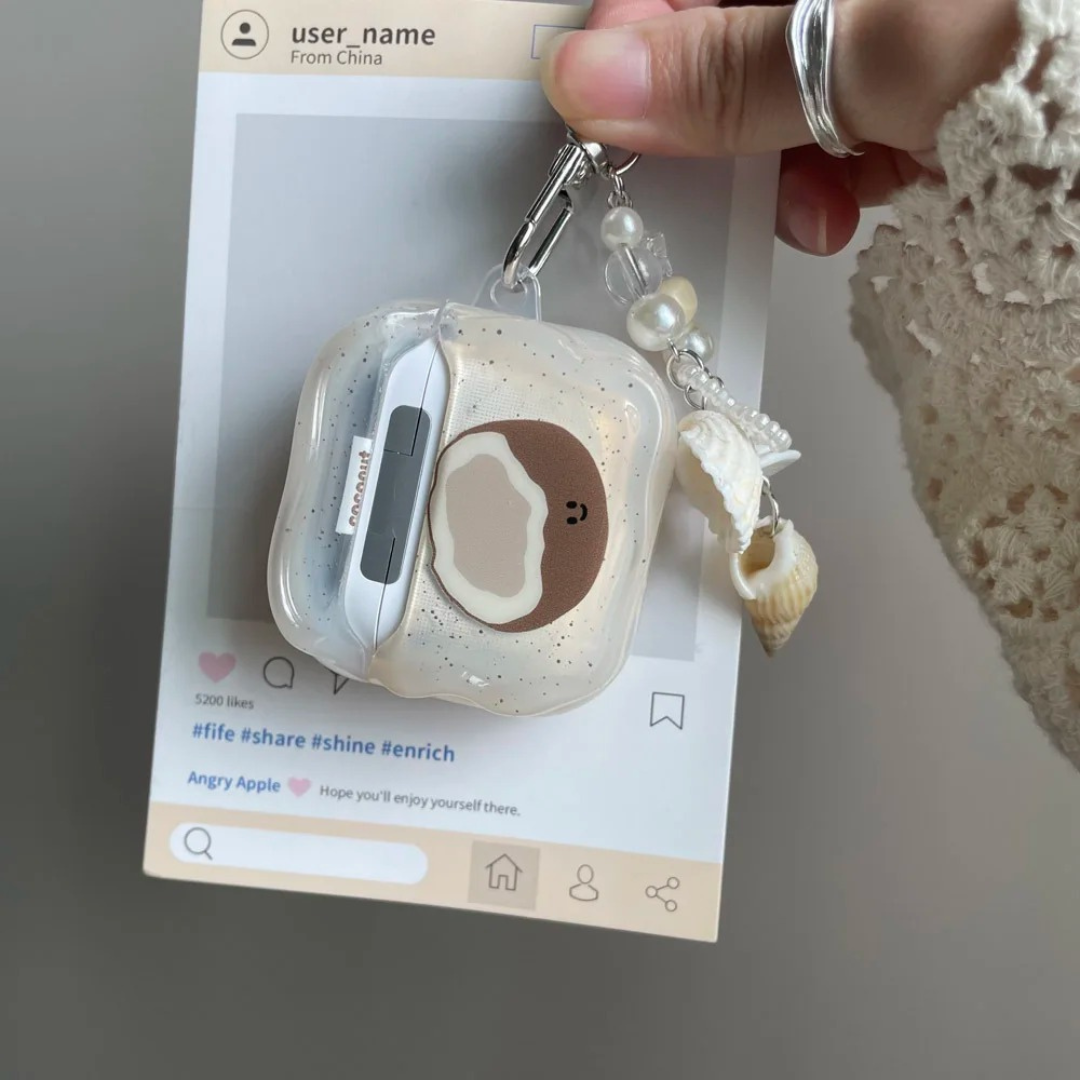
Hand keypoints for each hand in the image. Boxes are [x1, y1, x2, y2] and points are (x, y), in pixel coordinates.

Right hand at [541, 0, 1018, 254]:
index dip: (645, 29)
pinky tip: (865, 198)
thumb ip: (731, 68)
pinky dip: (845, 167)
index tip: (622, 101)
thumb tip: (596, 78)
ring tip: (824, 208)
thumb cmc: (1058, 57)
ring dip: (790, 159)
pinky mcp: (931, 73)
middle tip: (731, 170)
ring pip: (791, 83)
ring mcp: (898, 26)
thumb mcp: (882, 52)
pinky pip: (848, 115)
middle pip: (739, 30)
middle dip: (726, 113)